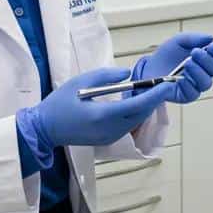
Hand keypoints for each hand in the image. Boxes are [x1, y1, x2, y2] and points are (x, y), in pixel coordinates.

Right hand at [19, 67, 173, 150]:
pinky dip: (137, 112)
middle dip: (154, 99)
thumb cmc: (59, 104)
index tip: (167, 84)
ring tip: (155, 90)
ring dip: (147, 106)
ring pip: (137, 120)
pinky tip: (140, 101)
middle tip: (164, 83)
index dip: (154, 95)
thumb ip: (106, 76)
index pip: (136, 106)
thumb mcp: (80, 82)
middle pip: (140, 114)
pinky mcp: (109, 139)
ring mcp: (110, 137)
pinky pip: (129, 125)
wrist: (45, 130)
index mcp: (102, 115)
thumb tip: (128, 73)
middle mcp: (110, 130)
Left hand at [138, 31, 212, 104]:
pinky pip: (193, 93)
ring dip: (198, 72)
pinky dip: (188, 84)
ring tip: (187, 63)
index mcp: (206, 58)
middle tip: (195, 52)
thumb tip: (211, 38)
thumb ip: (194, 38)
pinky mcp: (187, 95)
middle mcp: (204, 72)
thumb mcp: (179, 41)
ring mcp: (196, 84)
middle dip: (207, 59)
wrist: (150, 68)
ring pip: (206, 82)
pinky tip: (181, 78)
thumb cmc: (167, 56)